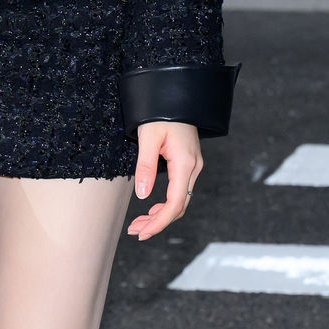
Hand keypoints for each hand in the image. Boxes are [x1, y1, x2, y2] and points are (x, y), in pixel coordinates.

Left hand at [126, 120, 202, 240]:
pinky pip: (180, 190)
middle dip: (157, 222)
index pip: (175, 204)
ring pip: (180, 200)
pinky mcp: (188, 163)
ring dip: (160, 215)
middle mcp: (193, 168)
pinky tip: (152, 209)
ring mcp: (193, 166)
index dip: (159, 222)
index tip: (142, 232)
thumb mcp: (148, 138)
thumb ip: (146, 166)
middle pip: (179, 207)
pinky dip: (166, 204)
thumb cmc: (160, 113)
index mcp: (185, 164)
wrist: (174, 95)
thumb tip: (143, 196)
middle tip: (135, 231)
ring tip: (139, 224)